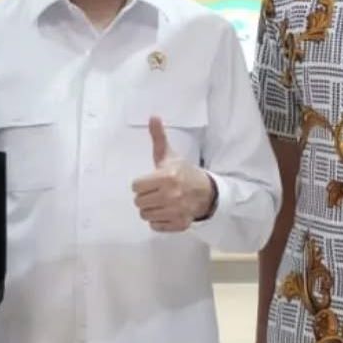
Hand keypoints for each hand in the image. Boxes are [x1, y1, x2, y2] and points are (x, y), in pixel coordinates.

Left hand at [131, 116, 213, 231]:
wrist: (206, 191)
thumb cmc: (183, 172)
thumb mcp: (170, 155)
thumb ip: (158, 138)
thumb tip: (153, 117)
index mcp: (167, 177)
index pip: (136, 186)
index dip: (142, 183)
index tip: (151, 181)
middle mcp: (171, 195)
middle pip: (139, 202)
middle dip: (145, 196)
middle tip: (156, 192)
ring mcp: (176, 211)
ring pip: (145, 215)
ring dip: (150, 209)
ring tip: (160, 201)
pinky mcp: (179, 224)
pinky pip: (155, 226)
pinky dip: (159, 220)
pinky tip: (166, 211)